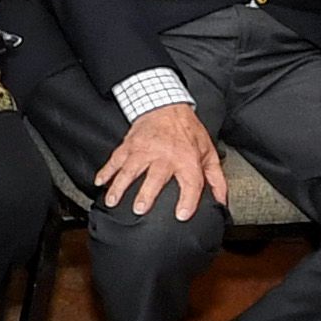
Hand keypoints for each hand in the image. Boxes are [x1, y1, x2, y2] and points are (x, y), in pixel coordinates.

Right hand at [96, 102, 225, 219]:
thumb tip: (221, 202)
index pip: (190, 182)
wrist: (167, 105)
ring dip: (120, 186)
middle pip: (155, 177)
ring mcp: (144, 150)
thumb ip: (216, 179)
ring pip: (130, 169)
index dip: (188, 200)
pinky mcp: (129, 145)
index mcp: (186, 159)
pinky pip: (115, 159)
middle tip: (139, 209)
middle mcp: (165, 155)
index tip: (181, 215)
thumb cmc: (188, 131)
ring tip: (113, 201)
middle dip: (147, 193)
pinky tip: (99, 182)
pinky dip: (105, 171)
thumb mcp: (208, 153)